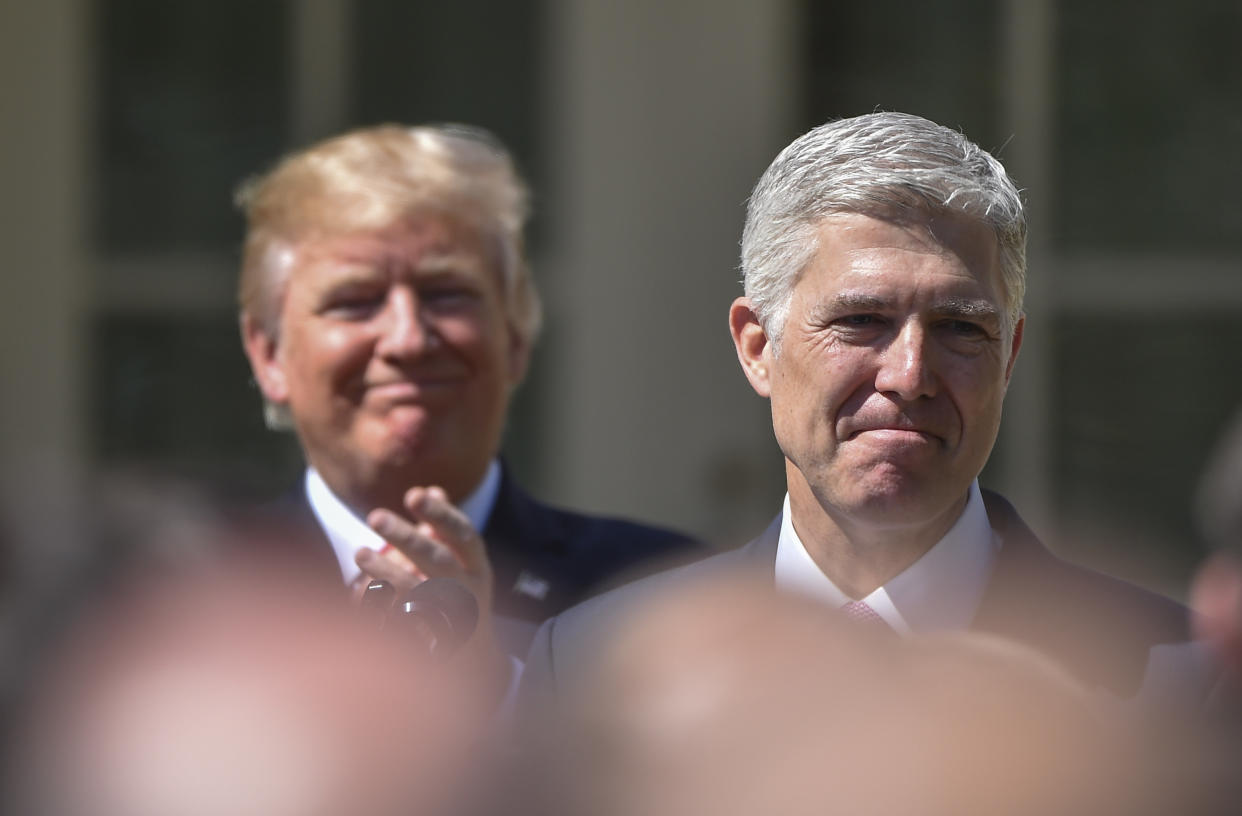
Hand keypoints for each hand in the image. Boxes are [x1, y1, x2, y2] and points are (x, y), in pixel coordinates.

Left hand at [353, 486, 510, 705]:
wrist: (471, 667)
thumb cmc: (460, 601)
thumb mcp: (464, 567)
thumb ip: (445, 530)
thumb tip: (433, 488)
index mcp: (479, 571)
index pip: (465, 536)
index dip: (442, 514)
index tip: (414, 495)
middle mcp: (469, 595)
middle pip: (438, 561)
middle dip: (407, 537)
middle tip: (374, 515)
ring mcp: (450, 624)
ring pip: (417, 593)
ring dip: (386, 571)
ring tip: (359, 552)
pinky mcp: (429, 647)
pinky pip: (399, 625)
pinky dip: (378, 608)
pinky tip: (357, 593)